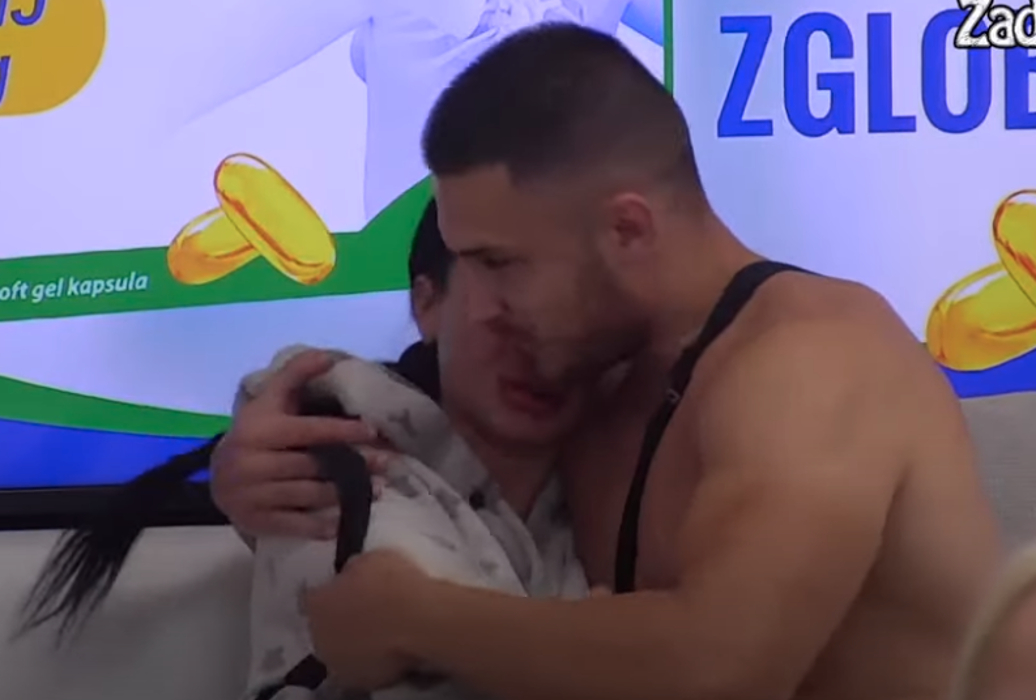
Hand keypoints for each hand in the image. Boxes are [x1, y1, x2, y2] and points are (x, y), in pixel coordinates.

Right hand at [211, 350, 390, 539]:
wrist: (218, 477)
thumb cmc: (255, 434)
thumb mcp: (270, 401)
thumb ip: (295, 375)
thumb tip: (327, 356)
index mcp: (258, 430)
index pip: (308, 431)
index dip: (342, 431)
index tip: (373, 432)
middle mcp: (251, 463)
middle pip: (313, 465)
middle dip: (354, 464)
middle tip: (387, 464)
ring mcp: (251, 495)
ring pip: (308, 495)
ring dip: (346, 494)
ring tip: (377, 489)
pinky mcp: (255, 522)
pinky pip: (294, 525)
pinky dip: (321, 525)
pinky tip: (345, 521)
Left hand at [305, 549, 433, 690]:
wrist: (418, 622)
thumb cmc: (393, 583)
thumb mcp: (368, 559)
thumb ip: (351, 571)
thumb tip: (349, 577)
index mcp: (316, 605)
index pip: (312, 597)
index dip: (328, 592)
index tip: (344, 587)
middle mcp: (319, 637)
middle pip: (324, 627)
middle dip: (338, 619)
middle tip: (363, 609)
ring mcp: (340, 663)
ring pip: (342, 650)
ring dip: (353, 641)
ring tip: (379, 630)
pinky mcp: (363, 681)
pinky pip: (365, 665)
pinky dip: (373, 658)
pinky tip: (391, 646)